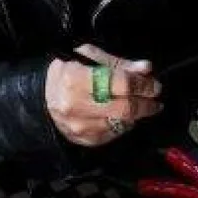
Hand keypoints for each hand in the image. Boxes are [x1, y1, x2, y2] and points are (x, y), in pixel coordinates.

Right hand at [45, 44, 161, 147]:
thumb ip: (119, 64)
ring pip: (122, 123)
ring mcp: (82, 126)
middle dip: (146, 103)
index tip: (154, 84)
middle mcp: (78, 106)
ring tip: (139, 103)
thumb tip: (146, 69)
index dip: (143, 85)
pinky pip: (115, 133)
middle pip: (125, 108)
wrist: (43, 98)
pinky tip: (123, 115)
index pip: (121, 84)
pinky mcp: (87, 140)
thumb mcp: (89, 57)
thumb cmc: (68, 72)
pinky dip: (124, 123)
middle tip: (154, 98)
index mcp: (77, 78)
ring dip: (137, 114)